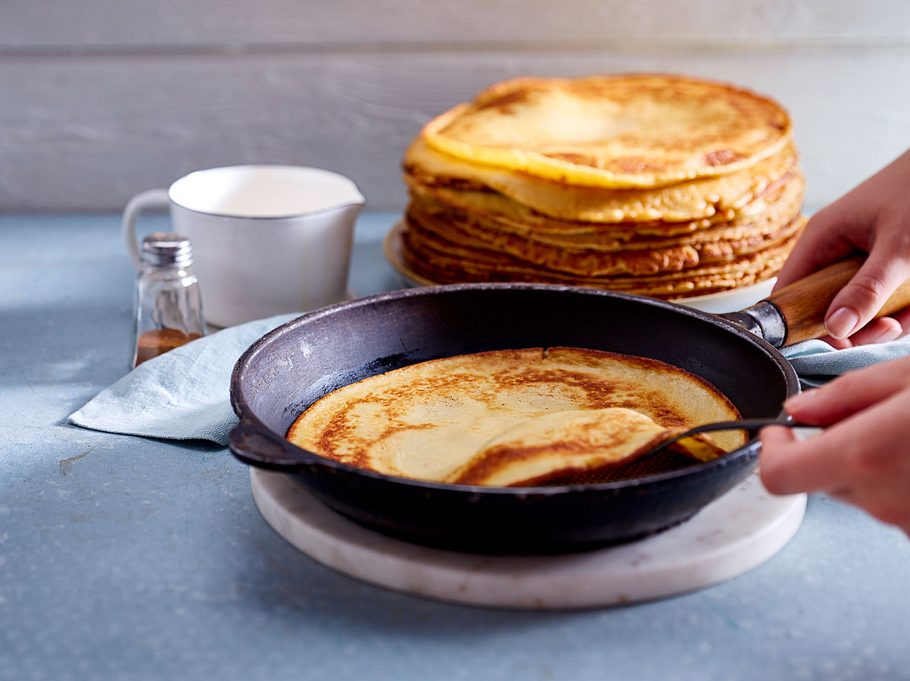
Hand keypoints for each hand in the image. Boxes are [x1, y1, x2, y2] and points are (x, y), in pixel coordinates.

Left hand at [760, 356, 909, 533]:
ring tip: (908, 434)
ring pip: (861, 492)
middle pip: (822, 478)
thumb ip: (848, 392)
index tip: (779, 430)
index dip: (771, 450)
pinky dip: (900, 481)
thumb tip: (799, 408)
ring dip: (872, 466)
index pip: (778, 474)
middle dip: (835, 448)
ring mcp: (908, 524)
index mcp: (866, 455)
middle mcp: (883, 500)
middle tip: (876, 417)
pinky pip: (894, 504)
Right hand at [774, 149, 909, 346]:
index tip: (836, 341)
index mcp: (820, 239)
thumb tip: (835, 330)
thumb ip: (867, 289)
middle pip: (826, 307)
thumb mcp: (899, 249)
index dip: (802, 322)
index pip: (788, 292)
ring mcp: (859, 259)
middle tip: (889, 326)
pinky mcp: (885, 265)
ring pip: (859, 308)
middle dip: (858, 325)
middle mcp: (834, 251)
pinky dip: (903, 309)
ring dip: (887, 318)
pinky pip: (883, 300)